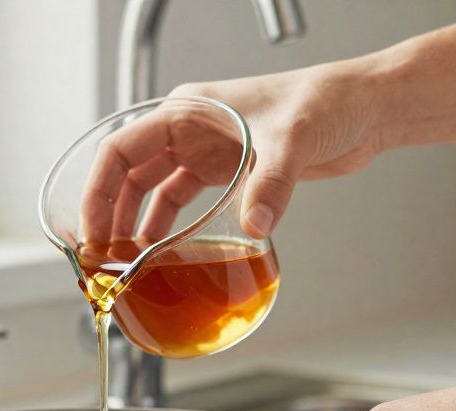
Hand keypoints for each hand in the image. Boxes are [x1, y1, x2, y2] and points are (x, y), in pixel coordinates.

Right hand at [80, 61, 384, 243]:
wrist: (362, 109)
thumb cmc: (324, 101)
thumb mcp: (291, 140)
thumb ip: (271, 185)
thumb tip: (254, 227)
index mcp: (186, 111)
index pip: (121, 151)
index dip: (99, 193)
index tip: (93, 231)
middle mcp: (187, 130)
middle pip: (127, 175)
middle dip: (109, 216)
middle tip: (102, 258)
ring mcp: (205, 150)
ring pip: (150, 191)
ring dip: (134, 225)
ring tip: (124, 262)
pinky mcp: (226, 170)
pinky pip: (180, 201)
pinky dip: (166, 227)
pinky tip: (161, 252)